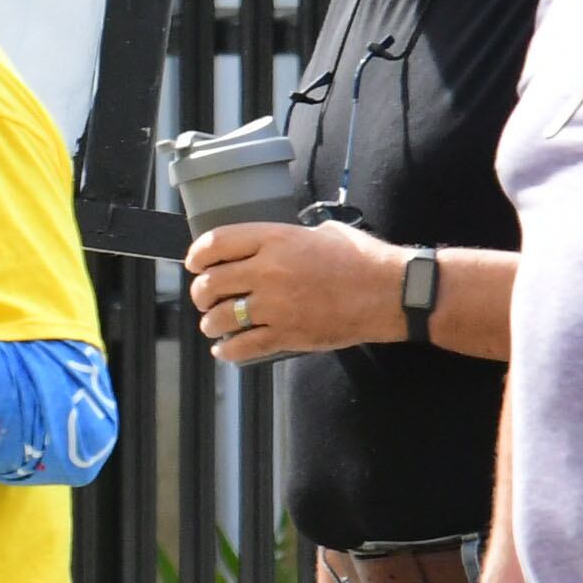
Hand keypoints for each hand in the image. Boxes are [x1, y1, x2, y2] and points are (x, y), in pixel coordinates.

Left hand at [183, 218, 402, 360]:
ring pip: (221, 317)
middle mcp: (268, 271)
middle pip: (211, 283)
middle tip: (204, 297)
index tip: (194, 264)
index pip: (215, 243)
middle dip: (201, 293)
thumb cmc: (362, 258)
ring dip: (212, 323)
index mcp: (274, 239)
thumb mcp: (321, 232)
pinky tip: (225, 349)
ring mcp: (276, 305)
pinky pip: (243, 347)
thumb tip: (271, 244)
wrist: (388, 292)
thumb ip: (288, 238)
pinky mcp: (287, 334)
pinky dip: (228, 351)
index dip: (197, 255)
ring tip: (214, 324)